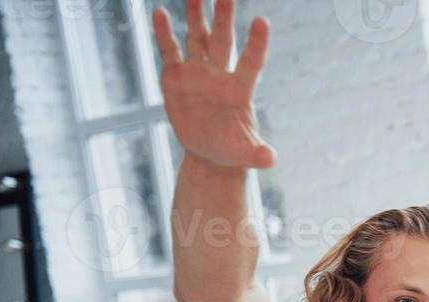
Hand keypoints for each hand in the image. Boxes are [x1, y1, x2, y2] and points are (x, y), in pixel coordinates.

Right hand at [153, 0, 273, 169]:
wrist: (210, 153)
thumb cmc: (233, 152)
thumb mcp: (246, 154)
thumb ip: (258, 154)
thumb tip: (270, 159)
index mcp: (240, 90)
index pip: (252, 62)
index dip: (257, 43)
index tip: (263, 21)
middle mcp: (220, 75)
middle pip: (224, 40)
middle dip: (225, 16)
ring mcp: (198, 73)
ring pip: (199, 37)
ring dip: (196, 15)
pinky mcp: (176, 77)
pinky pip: (170, 51)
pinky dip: (164, 33)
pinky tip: (158, 12)